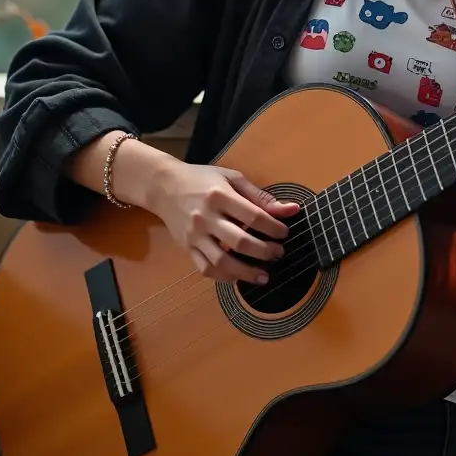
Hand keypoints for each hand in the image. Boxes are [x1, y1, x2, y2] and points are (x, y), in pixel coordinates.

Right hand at [147, 158, 300, 284]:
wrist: (164, 186)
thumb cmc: (202, 179)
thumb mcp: (232, 178)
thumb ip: (261, 196)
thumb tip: (291, 210)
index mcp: (220, 196)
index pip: (253, 216)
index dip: (273, 227)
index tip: (285, 233)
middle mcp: (206, 217)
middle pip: (239, 242)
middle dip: (264, 251)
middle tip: (278, 253)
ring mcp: (195, 235)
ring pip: (221, 261)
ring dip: (246, 272)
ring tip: (264, 276)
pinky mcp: (186, 247)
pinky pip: (205, 268)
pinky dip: (223, 277)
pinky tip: (237, 277)